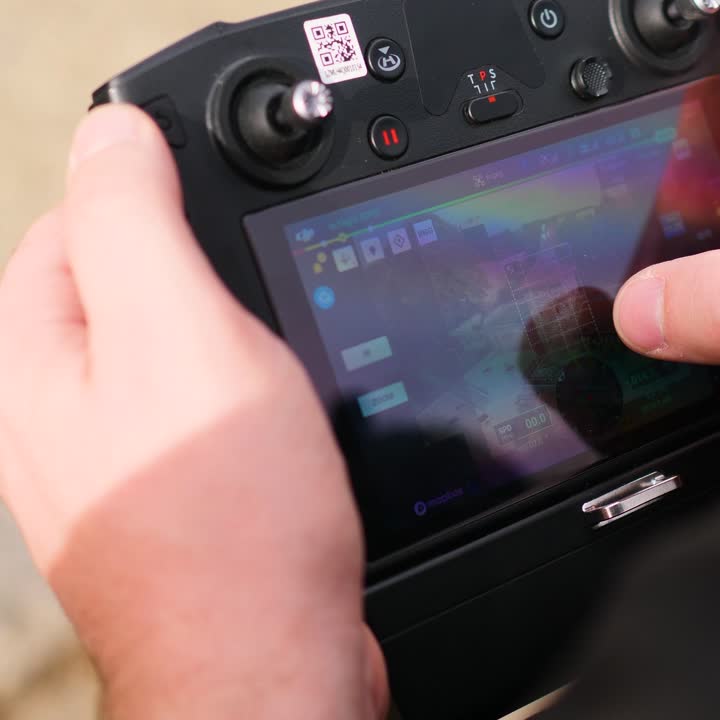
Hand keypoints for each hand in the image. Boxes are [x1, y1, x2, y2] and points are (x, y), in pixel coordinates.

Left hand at [0, 107, 386, 719]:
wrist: (268, 662)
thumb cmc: (227, 519)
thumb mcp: (182, 331)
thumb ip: (135, 219)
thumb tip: (114, 133)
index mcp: (32, 361)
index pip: (69, 223)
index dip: (155, 197)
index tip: (227, 219)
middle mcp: (55, 415)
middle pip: (124, 289)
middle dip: (199, 275)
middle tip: (264, 305)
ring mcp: (111, 465)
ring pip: (173, 355)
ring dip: (232, 342)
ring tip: (280, 370)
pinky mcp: (169, 501)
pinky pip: (203, 414)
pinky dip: (245, 401)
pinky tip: (282, 427)